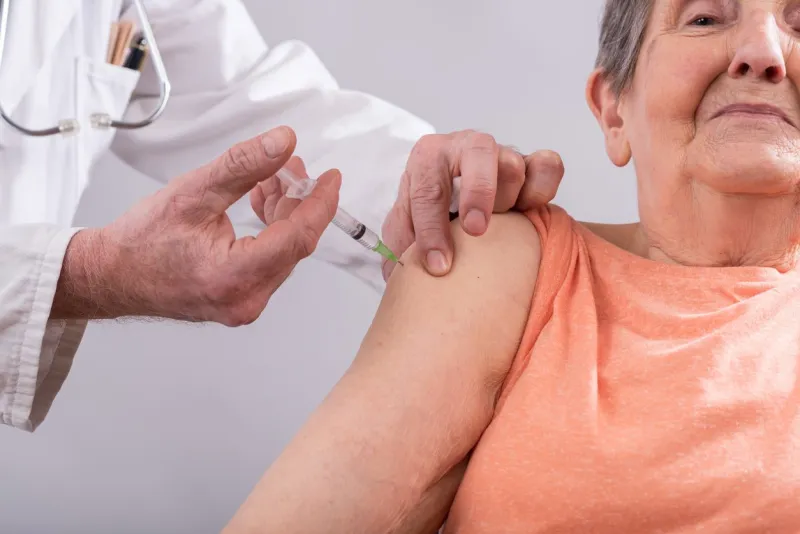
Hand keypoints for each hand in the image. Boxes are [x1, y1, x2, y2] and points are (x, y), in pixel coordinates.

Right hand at [52, 126, 340, 325]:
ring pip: (284, 252)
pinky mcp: (240, 300)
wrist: (112, 276)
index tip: (332, 177)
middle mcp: (245, 300)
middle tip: (291, 167)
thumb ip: (243, 166)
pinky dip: (271, 231)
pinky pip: (270, 262)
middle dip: (299, 202)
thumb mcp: (193, 192)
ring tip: (272, 179)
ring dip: (284, 214)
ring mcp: (244, 305)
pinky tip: (261, 202)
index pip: (296, 238)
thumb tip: (284, 142)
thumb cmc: (142, 241)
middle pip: (294, 245)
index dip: (320, 204)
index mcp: (234, 277)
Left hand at [381, 130, 563, 279]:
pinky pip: (547, 166)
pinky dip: (542, 186)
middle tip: (475, 230)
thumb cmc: (428, 215)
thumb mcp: (404, 227)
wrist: (456, 205)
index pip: (428, 189)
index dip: (431, 230)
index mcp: (428, 158)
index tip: (438, 264)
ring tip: (497, 222)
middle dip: (477, 192)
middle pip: (479, 152)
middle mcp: (465, 148)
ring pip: (513, 164)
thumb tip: (405, 271)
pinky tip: (529, 209)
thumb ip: (400, 244)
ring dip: (506, 198)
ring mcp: (501, 154)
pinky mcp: (531, 165)